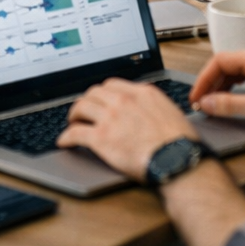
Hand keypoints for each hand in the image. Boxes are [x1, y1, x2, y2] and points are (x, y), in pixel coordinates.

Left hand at [56, 78, 198, 182]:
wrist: (178, 160)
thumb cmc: (180, 144)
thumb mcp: (171, 113)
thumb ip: (153, 107)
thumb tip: (148, 110)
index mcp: (142, 93)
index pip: (112, 84)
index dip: (102, 93)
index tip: (100, 100)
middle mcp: (123, 100)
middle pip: (94, 93)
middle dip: (87, 101)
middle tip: (84, 111)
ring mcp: (110, 118)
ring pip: (81, 107)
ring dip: (74, 115)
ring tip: (73, 123)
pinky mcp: (101, 138)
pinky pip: (75, 133)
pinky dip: (66, 137)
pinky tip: (64, 142)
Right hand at [189, 48, 244, 129]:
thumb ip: (230, 105)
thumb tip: (206, 103)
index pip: (218, 61)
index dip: (203, 80)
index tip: (195, 98)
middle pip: (225, 64)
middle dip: (210, 84)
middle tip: (201, 103)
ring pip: (235, 70)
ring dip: (222, 86)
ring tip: (214, 104)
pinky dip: (234, 86)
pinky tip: (232, 99)